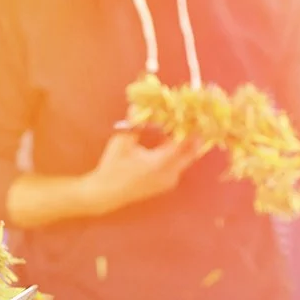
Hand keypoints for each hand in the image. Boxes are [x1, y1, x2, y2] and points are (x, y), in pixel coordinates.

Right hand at [80, 126, 205, 215]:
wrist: (106, 194)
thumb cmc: (112, 168)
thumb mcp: (121, 143)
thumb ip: (133, 124)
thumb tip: (137, 106)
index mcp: (160, 163)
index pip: (183, 143)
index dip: (189, 128)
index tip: (192, 116)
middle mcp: (169, 174)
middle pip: (191, 153)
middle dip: (193, 137)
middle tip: (192, 121)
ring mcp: (168, 181)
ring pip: (186, 160)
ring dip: (184, 145)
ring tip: (177, 128)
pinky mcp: (165, 185)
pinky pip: (178, 166)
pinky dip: (177, 154)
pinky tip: (165, 143)